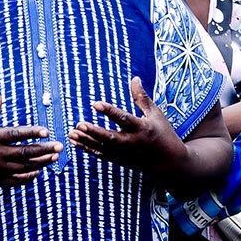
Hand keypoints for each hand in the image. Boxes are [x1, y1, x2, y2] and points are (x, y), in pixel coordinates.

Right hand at [0, 96, 59, 187]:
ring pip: (23, 168)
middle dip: (44, 150)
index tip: (46, 131)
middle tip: (60, 146)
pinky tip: (37, 173)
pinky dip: (27, 177)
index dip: (32, 132)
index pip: (16, 134)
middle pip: (25, 153)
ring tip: (54, 158)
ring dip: (40, 163)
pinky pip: (14, 181)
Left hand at [69, 79, 188, 176]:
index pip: (124, 119)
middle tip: (79, 124)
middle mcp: (132, 142)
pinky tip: (75, 140)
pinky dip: (87, 148)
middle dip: (95, 131)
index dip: (109, 111)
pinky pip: (100, 154)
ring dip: (86, 140)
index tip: (95, 104)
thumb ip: (141, 98)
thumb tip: (134, 78)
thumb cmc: (163, 133)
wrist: (168, 162)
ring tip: (71, 132)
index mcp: (142, 128)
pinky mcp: (119, 160)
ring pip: (102, 148)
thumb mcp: (155, 114)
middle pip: (110, 138)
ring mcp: (124, 153)